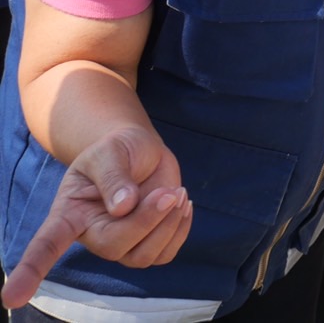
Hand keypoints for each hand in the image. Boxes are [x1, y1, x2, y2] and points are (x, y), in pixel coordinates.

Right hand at [2, 126, 191, 308]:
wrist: (139, 152)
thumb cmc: (117, 150)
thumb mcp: (110, 152)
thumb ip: (114, 176)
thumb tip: (123, 207)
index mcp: (69, 214)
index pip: (46, 245)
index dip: (30, 270)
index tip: (11, 298)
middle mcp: (91, 234)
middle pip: (115, 246)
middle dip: (147, 219)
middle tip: (170, 191)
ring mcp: (119, 243)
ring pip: (143, 256)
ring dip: (168, 225)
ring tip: (177, 193)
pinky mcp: (146, 244)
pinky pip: (165, 254)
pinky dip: (180, 230)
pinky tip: (182, 204)